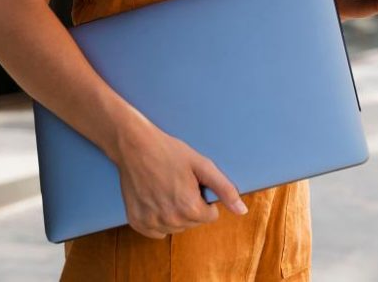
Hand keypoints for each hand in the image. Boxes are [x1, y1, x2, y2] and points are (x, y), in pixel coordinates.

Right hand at [112, 116, 247, 238]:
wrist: (135, 146)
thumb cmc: (170, 152)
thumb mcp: (203, 166)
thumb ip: (225, 190)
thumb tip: (242, 211)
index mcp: (189, 207)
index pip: (210, 216)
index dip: (204, 198)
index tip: (193, 183)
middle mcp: (170, 220)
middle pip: (193, 223)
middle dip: (191, 206)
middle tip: (179, 183)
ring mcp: (151, 222)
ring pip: (176, 227)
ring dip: (176, 213)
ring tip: (167, 189)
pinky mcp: (137, 222)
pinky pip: (157, 231)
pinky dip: (159, 219)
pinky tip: (156, 200)